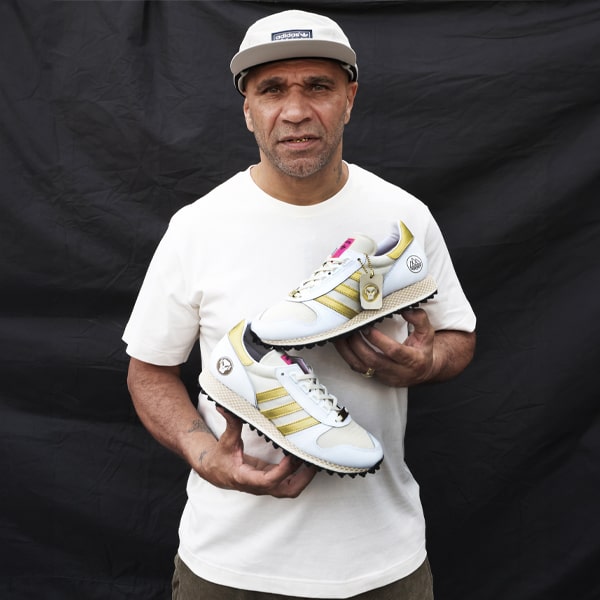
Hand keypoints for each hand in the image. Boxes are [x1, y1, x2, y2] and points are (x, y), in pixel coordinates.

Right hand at [194, 407, 316, 497]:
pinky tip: (307, 461)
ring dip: (305, 478)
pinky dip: (301, 474)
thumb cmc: (221, 459)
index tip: (292, 456)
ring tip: (315, 460)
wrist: (216, 472)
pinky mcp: (272, 480)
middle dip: (302, 478)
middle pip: (286, 490)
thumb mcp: (226, 441)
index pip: (267, 481)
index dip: (282, 470)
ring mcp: (267, 485)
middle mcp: (258, 486)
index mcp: (245, 478)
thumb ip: (231, 423)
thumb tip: (226, 406)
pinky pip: (290, 482)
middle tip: (313, 461)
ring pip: (291, 489)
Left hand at [334, 308, 435, 387]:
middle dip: (358, 345)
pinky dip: (348, 356)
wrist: (423, 371)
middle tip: (351, 330)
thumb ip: (419, 319)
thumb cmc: (423, 350)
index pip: (394, 351)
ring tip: (341, 336)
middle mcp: (398, 371)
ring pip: (362, 367)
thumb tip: (406, 309)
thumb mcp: (427, 333)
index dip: (379, 340)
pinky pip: (358, 369)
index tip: (367, 328)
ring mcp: (385, 376)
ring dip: (348, 351)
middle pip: (373, 361)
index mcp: (413, 360)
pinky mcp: (375, 378)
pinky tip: (342, 345)